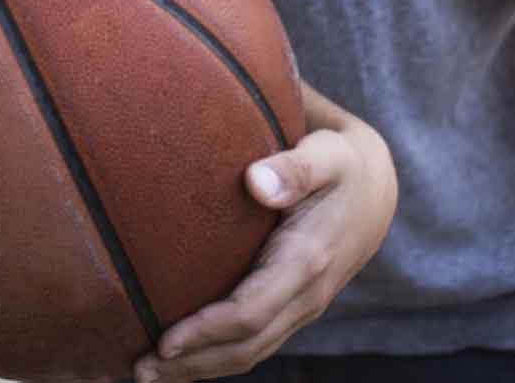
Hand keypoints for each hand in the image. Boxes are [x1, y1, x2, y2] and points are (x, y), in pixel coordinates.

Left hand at [133, 86, 395, 381]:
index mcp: (308, 260)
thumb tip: (256, 181)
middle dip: (193, 363)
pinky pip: (254, 342)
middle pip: (246, 345)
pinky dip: (216, 357)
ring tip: (147, 373)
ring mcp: (302, 307)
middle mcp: (307, 294)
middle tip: (138, 370)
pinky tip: (180, 358)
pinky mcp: (293, 307)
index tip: (163, 340)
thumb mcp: (326, 155)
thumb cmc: (340, 165)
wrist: (376, 190)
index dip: (207, 331)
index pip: (252, 311)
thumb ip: (294, 168)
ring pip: (250, 352)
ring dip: (200, 368)